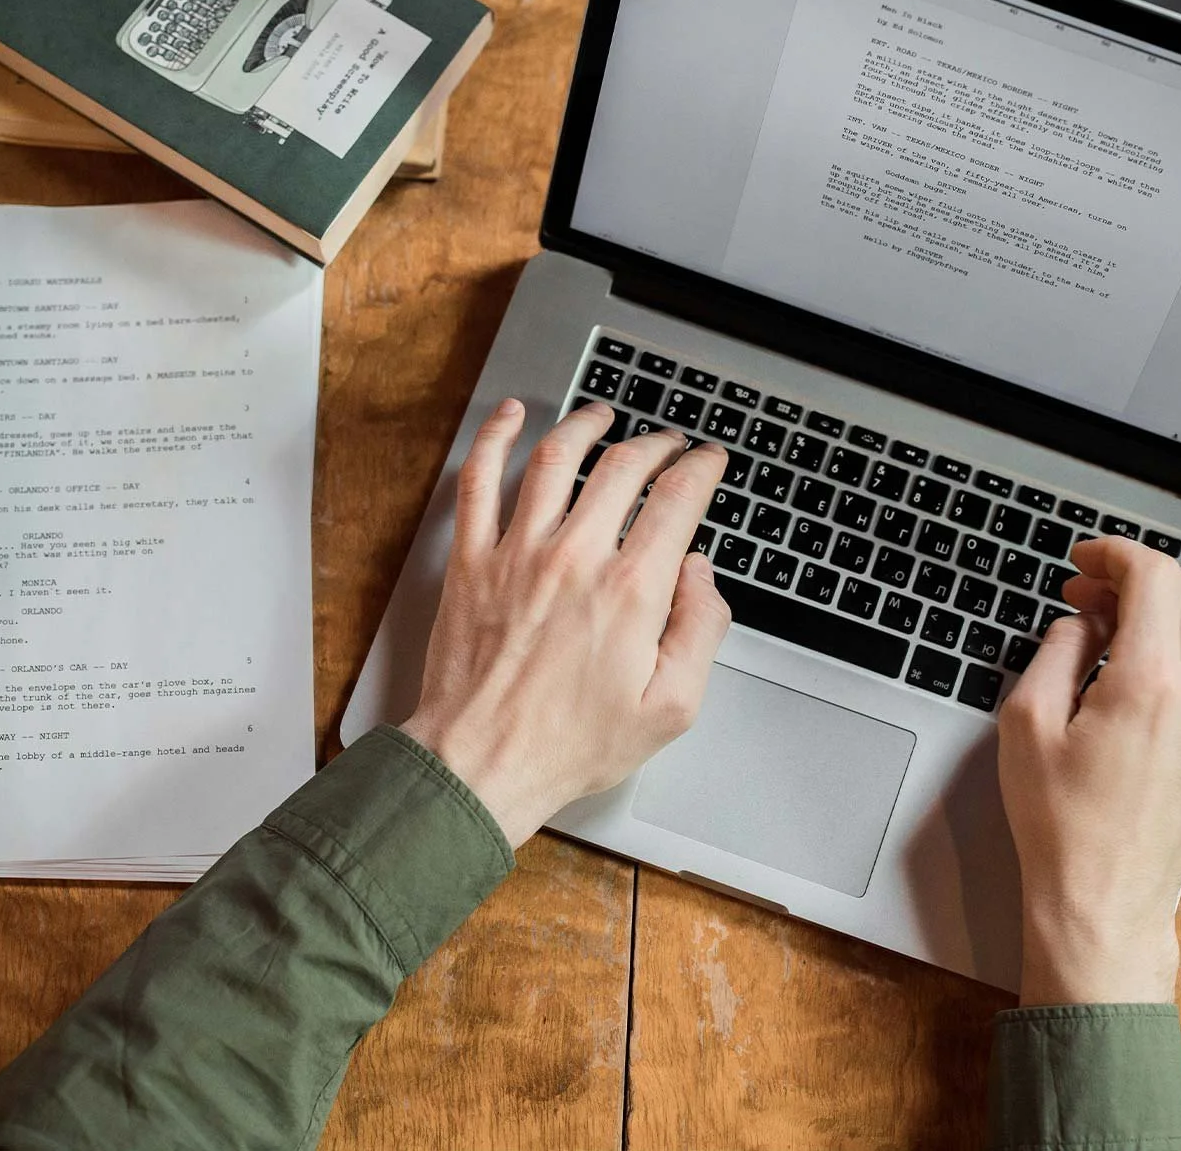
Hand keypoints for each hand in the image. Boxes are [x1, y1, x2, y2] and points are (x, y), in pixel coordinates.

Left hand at [399, 398, 731, 846]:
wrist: (481, 764)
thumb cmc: (570, 745)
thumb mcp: (671, 708)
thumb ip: (700, 632)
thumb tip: (701, 575)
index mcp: (630, 592)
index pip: (677, 500)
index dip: (701, 469)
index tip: (707, 462)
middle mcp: (575, 559)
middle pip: (622, 467)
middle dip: (655, 445)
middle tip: (667, 445)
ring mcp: (517, 554)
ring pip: (554, 459)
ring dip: (585, 426)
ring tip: (603, 417)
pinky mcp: (472, 562)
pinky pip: (479, 481)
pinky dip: (494, 439)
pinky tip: (510, 416)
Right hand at [997, 537, 1180, 1005]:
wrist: (1104, 901)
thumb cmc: (1061, 826)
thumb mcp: (1028, 723)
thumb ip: (1057, 651)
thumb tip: (1082, 619)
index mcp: (1151, 683)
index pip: (1153, 578)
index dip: (1114, 554)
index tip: (1084, 562)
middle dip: (1134, 579)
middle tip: (1086, 596)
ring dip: (1178, 608)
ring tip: (1129, 626)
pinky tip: (1177, 661)